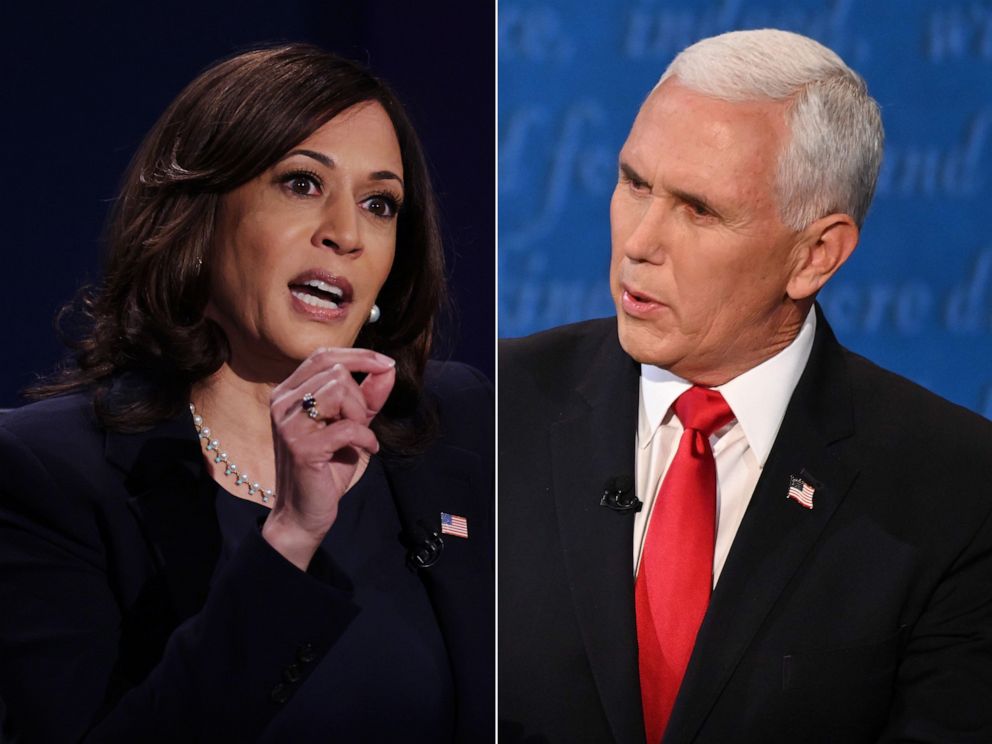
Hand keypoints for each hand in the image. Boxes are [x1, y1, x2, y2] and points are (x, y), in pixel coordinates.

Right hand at [261, 347, 395, 569]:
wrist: (304, 513)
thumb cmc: (327, 467)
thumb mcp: (353, 424)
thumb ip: (368, 396)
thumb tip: (388, 368)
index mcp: (288, 392)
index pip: (323, 355)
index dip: (359, 355)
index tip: (387, 364)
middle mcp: (281, 402)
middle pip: (335, 371)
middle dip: (360, 396)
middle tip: (362, 424)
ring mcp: (288, 423)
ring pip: (338, 390)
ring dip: (360, 414)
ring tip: (358, 436)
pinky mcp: (300, 447)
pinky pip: (346, 427)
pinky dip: (365, 438)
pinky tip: (367, 449)